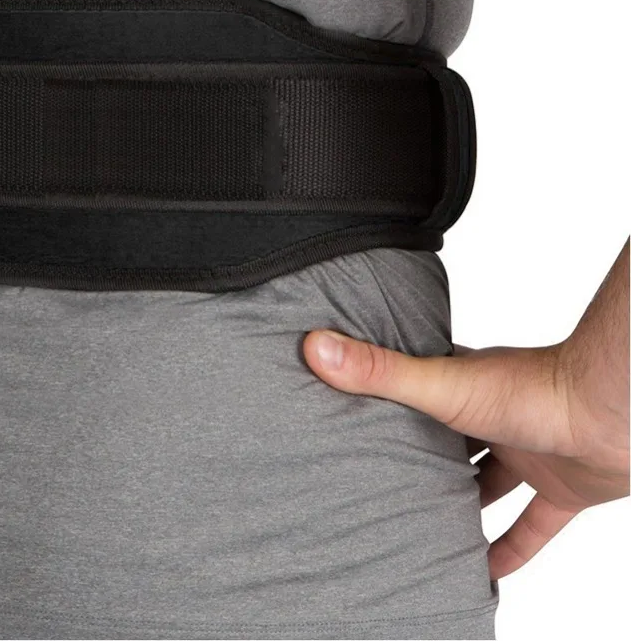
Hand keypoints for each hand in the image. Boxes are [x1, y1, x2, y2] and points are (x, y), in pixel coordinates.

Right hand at [301, 250, 629, 579]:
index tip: (350, 407)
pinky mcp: (561, 489)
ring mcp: (527, 451)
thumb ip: (380, 371)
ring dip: (460, 502)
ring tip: (418, 524)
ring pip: (487, 481)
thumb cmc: (533, 388)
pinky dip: (511, 549)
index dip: (384, 394)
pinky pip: (532, 525)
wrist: (612, 413)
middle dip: (416, 455)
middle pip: (446, 438)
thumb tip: (316, 346)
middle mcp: (492, 414)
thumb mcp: (441, 384)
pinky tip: (486, 572)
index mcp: (462, 383)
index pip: (414, 382)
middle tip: (376, 478)